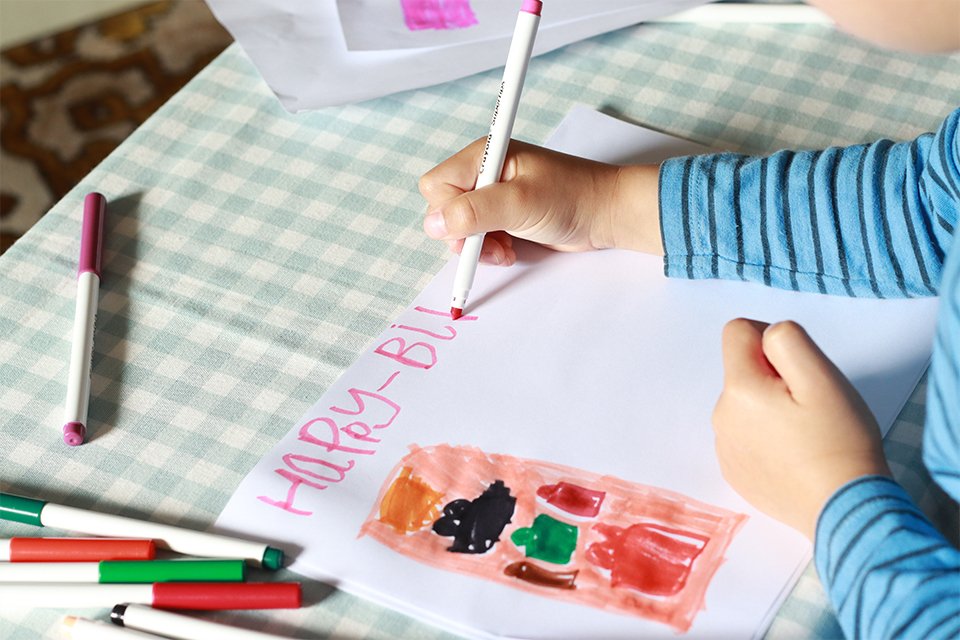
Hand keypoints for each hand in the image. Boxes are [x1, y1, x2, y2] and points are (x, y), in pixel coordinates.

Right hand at [419, 138, 661, 264]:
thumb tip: (434, 224)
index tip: (476, 227)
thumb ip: (475, 212)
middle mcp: (483, 174)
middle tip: (493, 241)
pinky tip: (511, 250)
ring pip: (458, 229)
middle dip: (464, 234)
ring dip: (478, 246)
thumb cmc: (572, 197)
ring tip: (507, 249)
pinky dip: (489, 250)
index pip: (437, 186)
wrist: (606, 214)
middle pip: (443, 209)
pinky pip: (477, 238)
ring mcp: (492, 196)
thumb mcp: (520, 204)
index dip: (448, 211)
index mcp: (484, 156)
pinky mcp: (502, 216)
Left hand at [713, 319, 890, 538]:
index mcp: (738, 389)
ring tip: (805, 433)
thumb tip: (765, 334)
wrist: (843, 509)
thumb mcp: (822, 377)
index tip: (798, 367)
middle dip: (773, 376)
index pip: (736, 332)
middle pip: (742, 370)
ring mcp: (725, 446)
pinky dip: (766, 435)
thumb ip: (788, 341)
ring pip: (745, 402)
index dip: (769, 338)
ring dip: (770, 406)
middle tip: (809, 406)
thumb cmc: (839, 441)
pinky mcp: (734, 470)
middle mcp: (721, 416)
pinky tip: (795, 455)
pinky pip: (745, 433)